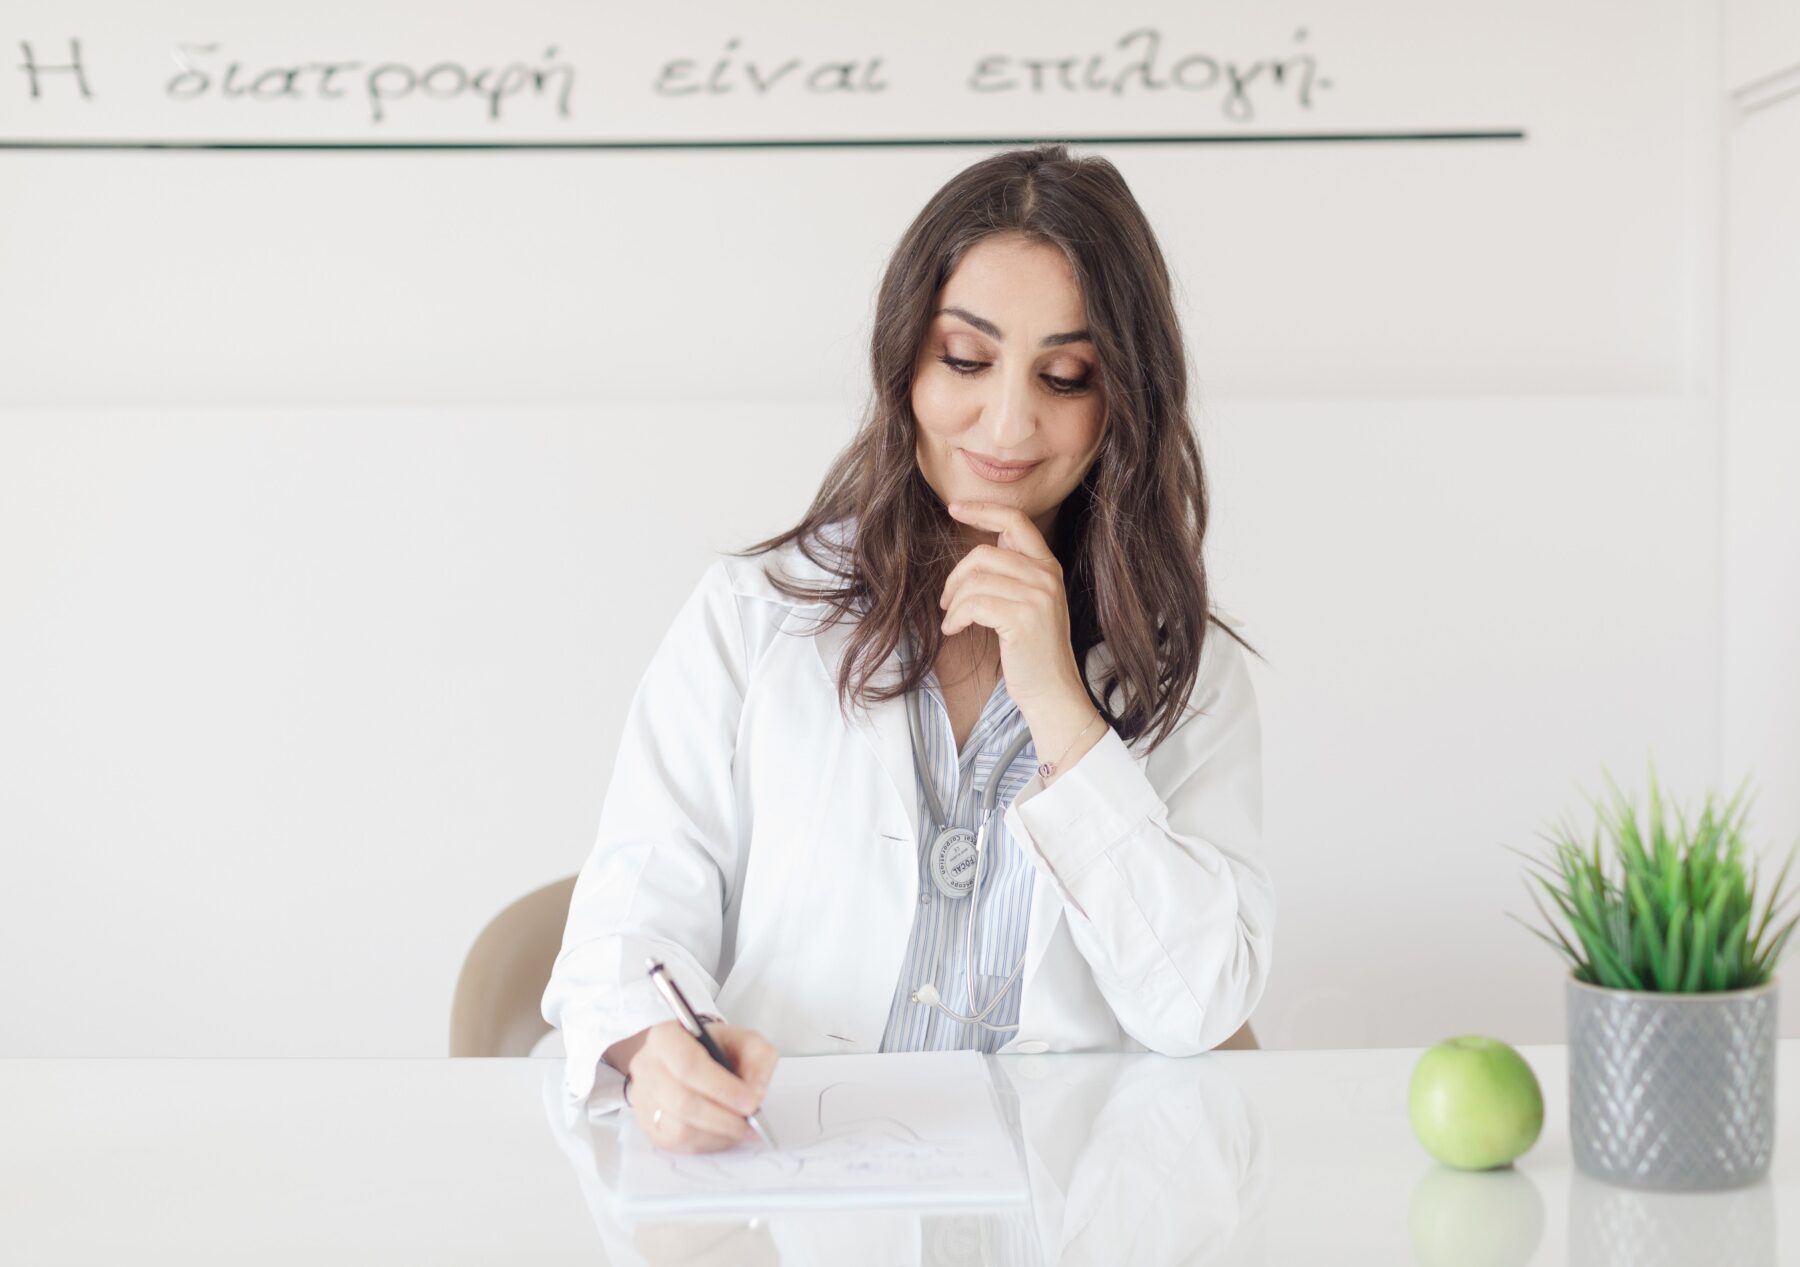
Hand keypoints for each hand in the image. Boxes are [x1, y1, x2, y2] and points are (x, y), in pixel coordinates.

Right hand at [622, 1020, 778, 1153]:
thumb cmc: (716, 1049)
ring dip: (718, 1132)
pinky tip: (724, 1131)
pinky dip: (708, 1141)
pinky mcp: (649, 1126)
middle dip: (724, 1116)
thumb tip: (756, 1091)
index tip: (751, 1101)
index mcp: (666, 1037)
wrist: (694, 1059)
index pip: (688, 1065)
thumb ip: (759, 1058)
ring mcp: (644, 1099)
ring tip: (741, 1127)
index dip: (722, 1087)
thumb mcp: (744, 1040)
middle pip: (683, 1101)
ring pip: (680, 1128)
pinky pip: (678, 1144)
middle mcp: (648, 1068)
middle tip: (751, 1120)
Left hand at [940, 500, 1086, 718]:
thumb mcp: (1029, 602)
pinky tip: (954, 630)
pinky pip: (973, 603)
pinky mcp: (1023, 618)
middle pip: (983, 553)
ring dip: (954, 603)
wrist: (1052, 691)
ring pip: (975, 580)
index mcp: (1048, 566)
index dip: (983, 510)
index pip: (1016, 520)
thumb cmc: (1031, 650)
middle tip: (947, 601)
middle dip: (955, 577)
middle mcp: (1046, 575)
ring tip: (953, 620)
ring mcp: (1037, 596)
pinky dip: (956, 617)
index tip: (955, 508)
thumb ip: (1014, 572)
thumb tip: (983, 547)